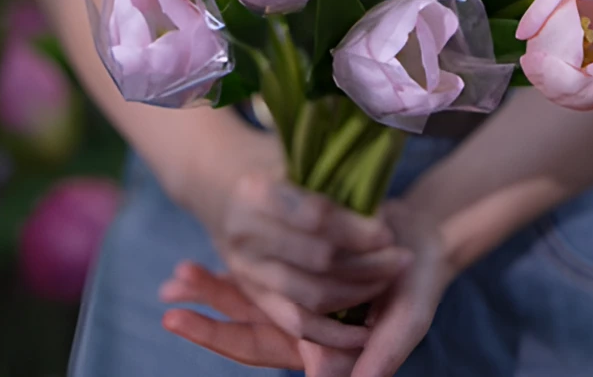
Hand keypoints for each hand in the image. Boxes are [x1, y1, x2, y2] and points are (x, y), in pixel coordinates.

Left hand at [162, 199, 455, 376]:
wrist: (424, 240)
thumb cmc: (422, 280)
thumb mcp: (409, 315)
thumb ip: (384, 353)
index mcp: (326, 351)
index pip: (264, 349)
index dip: (222, 336)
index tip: (182, 320)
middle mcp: (305, 334)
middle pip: (246, 331)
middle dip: (206, 317)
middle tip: (168, 304)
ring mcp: (300, 305)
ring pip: (248, 303)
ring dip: (212, 291)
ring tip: (175, 278)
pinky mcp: (300, 277)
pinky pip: (260, 278)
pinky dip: (233, 271)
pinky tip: (201, 262)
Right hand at [210, 172, 413, 348]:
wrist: (219, 183)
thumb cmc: (272, 161)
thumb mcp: (294, 153)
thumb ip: (330, 177)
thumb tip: (381, 205)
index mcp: (257, 192)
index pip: (315, 218)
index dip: (356, 230)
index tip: (389, 233)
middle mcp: (246, 234)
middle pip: (317, 261)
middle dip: (368, 264)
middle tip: (403, 258)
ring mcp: (246, 269)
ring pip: (310, 296)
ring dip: (358, 293)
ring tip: (391, 279)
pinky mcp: (252, 295)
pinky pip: (295, 323)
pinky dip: (331, 333)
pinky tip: (365, 331)